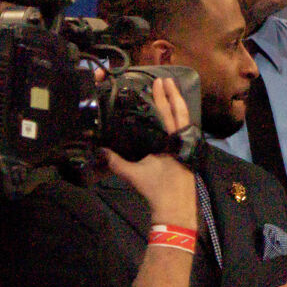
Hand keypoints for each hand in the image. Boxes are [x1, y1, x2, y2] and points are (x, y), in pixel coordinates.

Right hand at [103, 77, 199, 226]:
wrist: (176, 206)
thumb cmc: (157, 188)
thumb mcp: (133, 174)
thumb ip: (116, 162)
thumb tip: (99, 150)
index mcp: (170, 139)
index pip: (166, 112)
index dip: (162, 96)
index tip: (158, 81)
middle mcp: (181, 139)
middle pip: (180, 111)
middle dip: (174, 94)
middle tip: (167, 79)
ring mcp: (186, 146)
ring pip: (185, 120)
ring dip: (178, 105)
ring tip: (172, 92)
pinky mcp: (187, 154)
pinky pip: (184, 130)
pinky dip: (180, 120)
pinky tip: (174, 119)